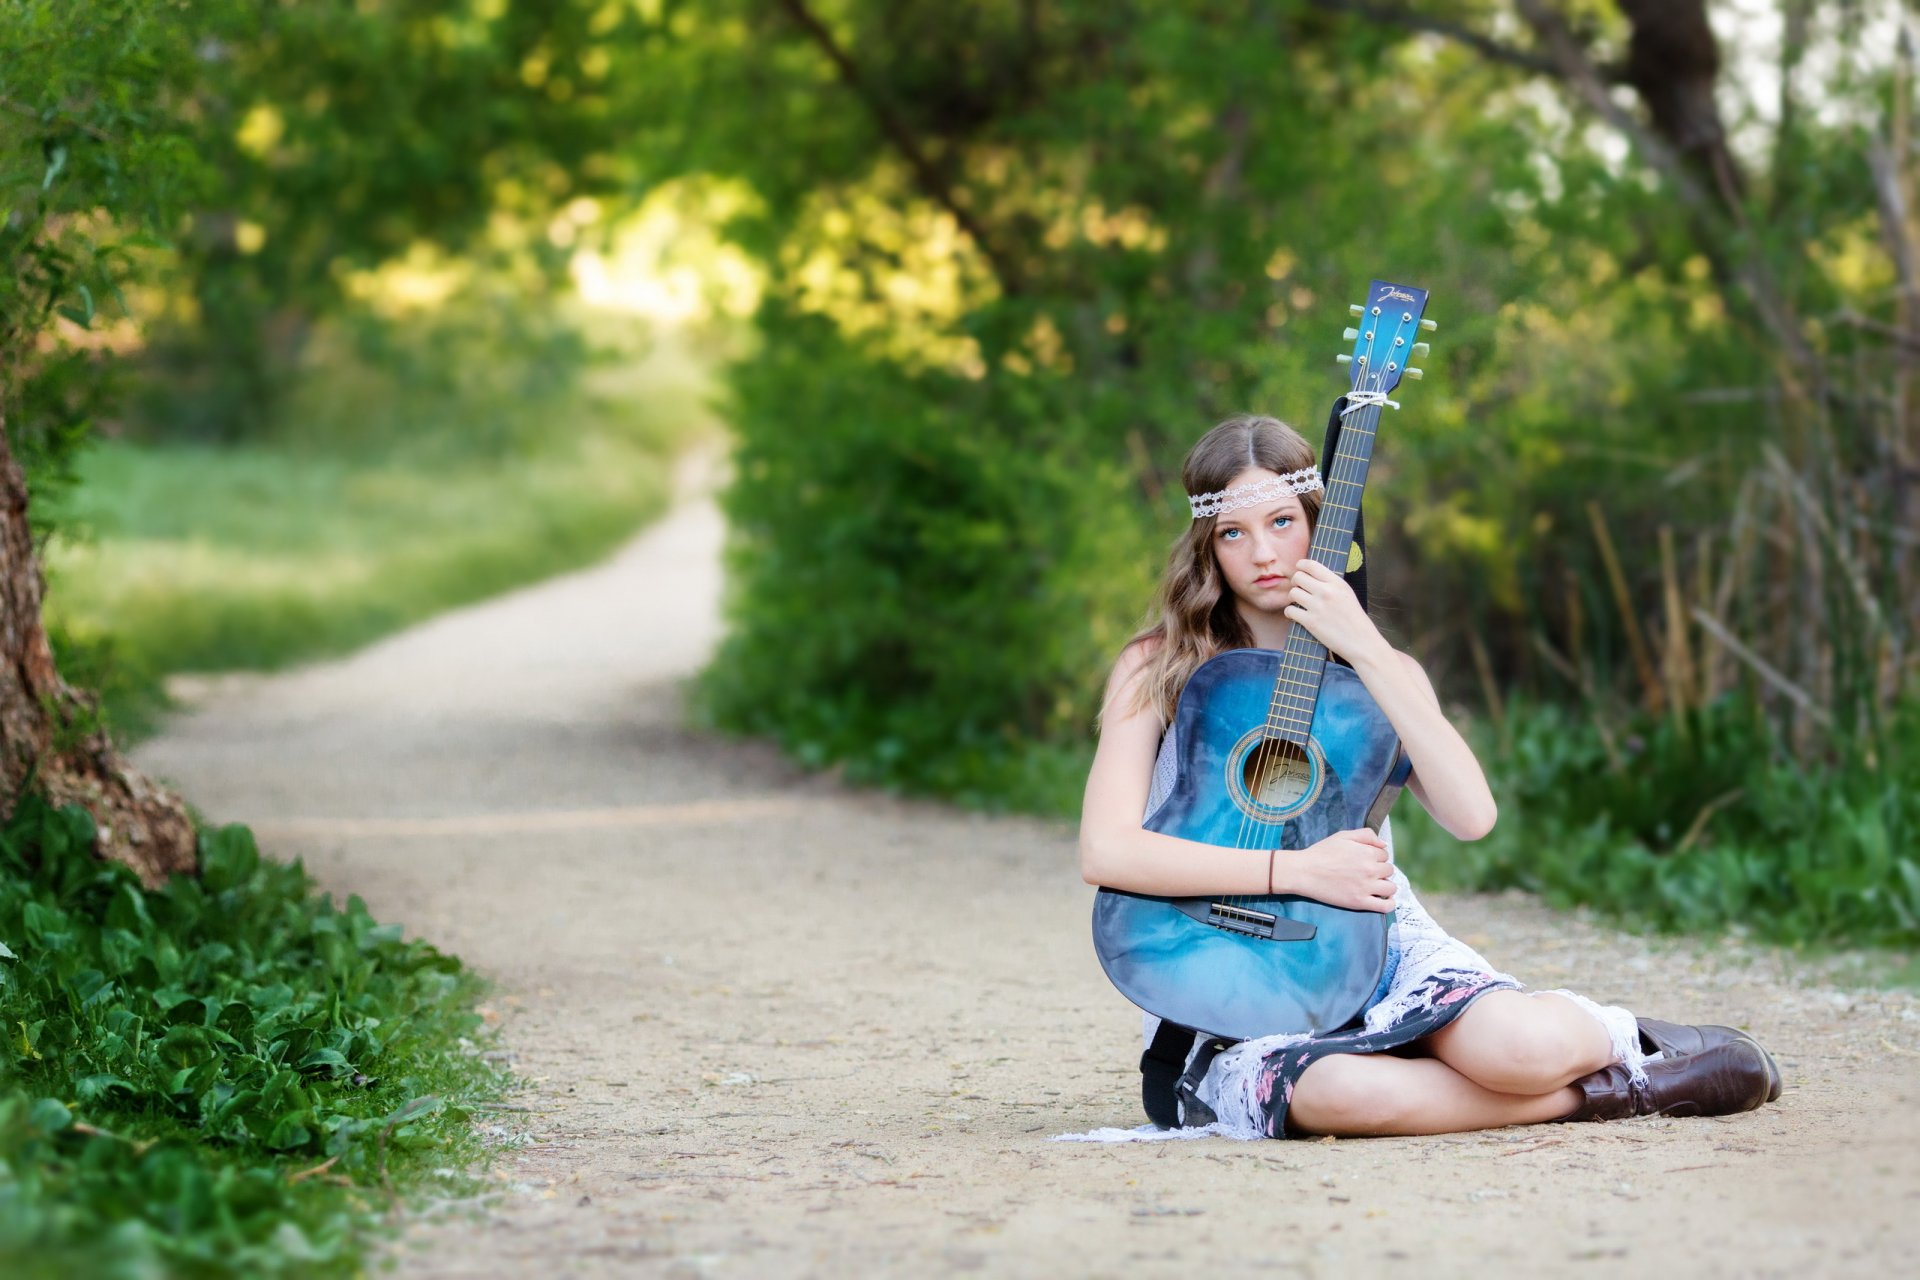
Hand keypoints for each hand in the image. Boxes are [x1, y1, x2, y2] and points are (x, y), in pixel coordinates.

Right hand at [1280, 828, 1395, 912]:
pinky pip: (1385, 907)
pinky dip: (1389, 904)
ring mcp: (1366, 888)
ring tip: (1375, 885)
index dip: (1376, 856)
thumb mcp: (1343, 836)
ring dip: (1385, 885)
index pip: (1384, 854)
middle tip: (1366, 872)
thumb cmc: (1321, 852)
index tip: (1365, 860)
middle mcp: (1370, 870)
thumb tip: (1384, 844)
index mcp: (1367, 852)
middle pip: (1389, 870)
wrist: (1304, 872)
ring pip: (1391, 888)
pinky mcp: (1360, 902)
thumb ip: (1366, 835)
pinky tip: (1385, 900)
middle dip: (1380, 870)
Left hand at [1283, 559, 1386, 664]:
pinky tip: (1297, 615)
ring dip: (1293, 598)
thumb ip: (1331, 584)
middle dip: (1296, 582)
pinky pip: (1290, 610)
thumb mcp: (1347, 594)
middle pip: (1298, 577)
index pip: (1311, 565)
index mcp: (1337, 583)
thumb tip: (1311, 575)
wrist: (1361, 642)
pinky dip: (1290, 613)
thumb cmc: (1355, 619)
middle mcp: (1326, 592)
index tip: (1299, 569)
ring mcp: (1317, 607)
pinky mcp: (1311, 622)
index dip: (1301, 565)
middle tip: (1300, 590)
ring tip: (1300, 604)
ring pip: (1292, 593)